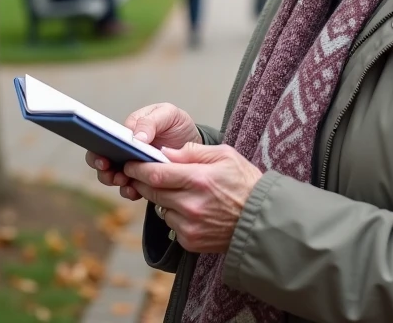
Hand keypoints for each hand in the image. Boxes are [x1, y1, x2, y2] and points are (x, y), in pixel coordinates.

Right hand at [85, 103, 200, 198]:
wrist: (194, 143)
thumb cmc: (177, 124)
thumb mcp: (167, 114)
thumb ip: (150, 122)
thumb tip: (136, 137)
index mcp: (128, 130)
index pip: (104, 140)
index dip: (99, 151)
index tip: (104, 159)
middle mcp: (125, 149)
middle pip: (103, 161)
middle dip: (103, 170)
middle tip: (112, 173)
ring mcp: (133, 166)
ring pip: (114, 177)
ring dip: (115, 181)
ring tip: (124, 181)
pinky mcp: (143, 180)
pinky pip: (130, 188)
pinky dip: (130, 190)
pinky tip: (134, 190)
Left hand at [123, 143, 262, 252]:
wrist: (262, 220)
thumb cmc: (245, 183)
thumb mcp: (225, 155)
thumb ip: (193, 152)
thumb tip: (165, 152)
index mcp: (199, 179)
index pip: (156, 173)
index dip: (138, 168)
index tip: (130, 163)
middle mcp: (191, 205)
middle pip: (152, 191)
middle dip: (142, 181)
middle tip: (138, 173)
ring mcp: (190, 225)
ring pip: (160, 208)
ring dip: (160, 198)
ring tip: (175, 190)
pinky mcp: (190, 241)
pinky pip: (171, 224)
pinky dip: (173, 214)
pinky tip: (189, 208)